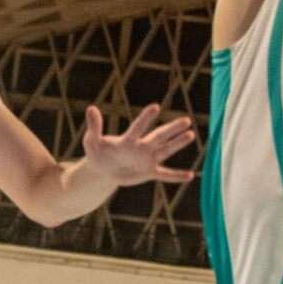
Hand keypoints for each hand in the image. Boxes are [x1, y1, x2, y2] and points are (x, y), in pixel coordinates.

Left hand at [78, 102, 196, 189]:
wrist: (102, 170)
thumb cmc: (97, 152)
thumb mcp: (92, 142)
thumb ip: (94, 127)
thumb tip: (91, 108)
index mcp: (127, 141)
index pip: (138, 128)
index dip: (145, 119)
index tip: (155, 107)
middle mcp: (141, 148)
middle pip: (158, 137)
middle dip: (171, 129)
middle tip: (186, 120)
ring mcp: (146, 160)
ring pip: (165, 151)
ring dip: (178, 144)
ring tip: (191, 134)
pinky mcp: (148, 172)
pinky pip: (165, 175)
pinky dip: (176, 176)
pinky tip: (190, 176)